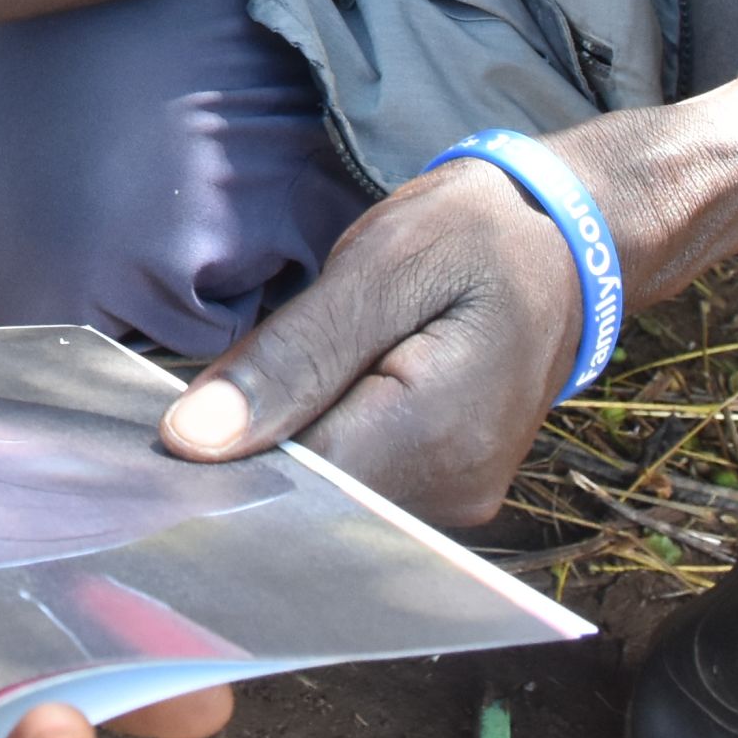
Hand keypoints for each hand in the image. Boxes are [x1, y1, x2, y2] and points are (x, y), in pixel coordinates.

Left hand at [152, 157, 585, 524]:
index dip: (221, 461)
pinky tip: (301, 404)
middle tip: (196, 398)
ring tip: (258, 389)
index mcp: (436, 434)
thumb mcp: (381, 265)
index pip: (294, 487)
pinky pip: (363, 486)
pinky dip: (321, 448)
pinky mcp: (450, 490)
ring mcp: (458, 499)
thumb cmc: (475, 236)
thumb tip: (193, 438)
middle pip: (312, 501)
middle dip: (249, 457)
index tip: (168, 426)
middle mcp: (453, 491)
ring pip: (333, 498)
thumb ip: (291, 356)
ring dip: (286, 450)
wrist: (570, 245)